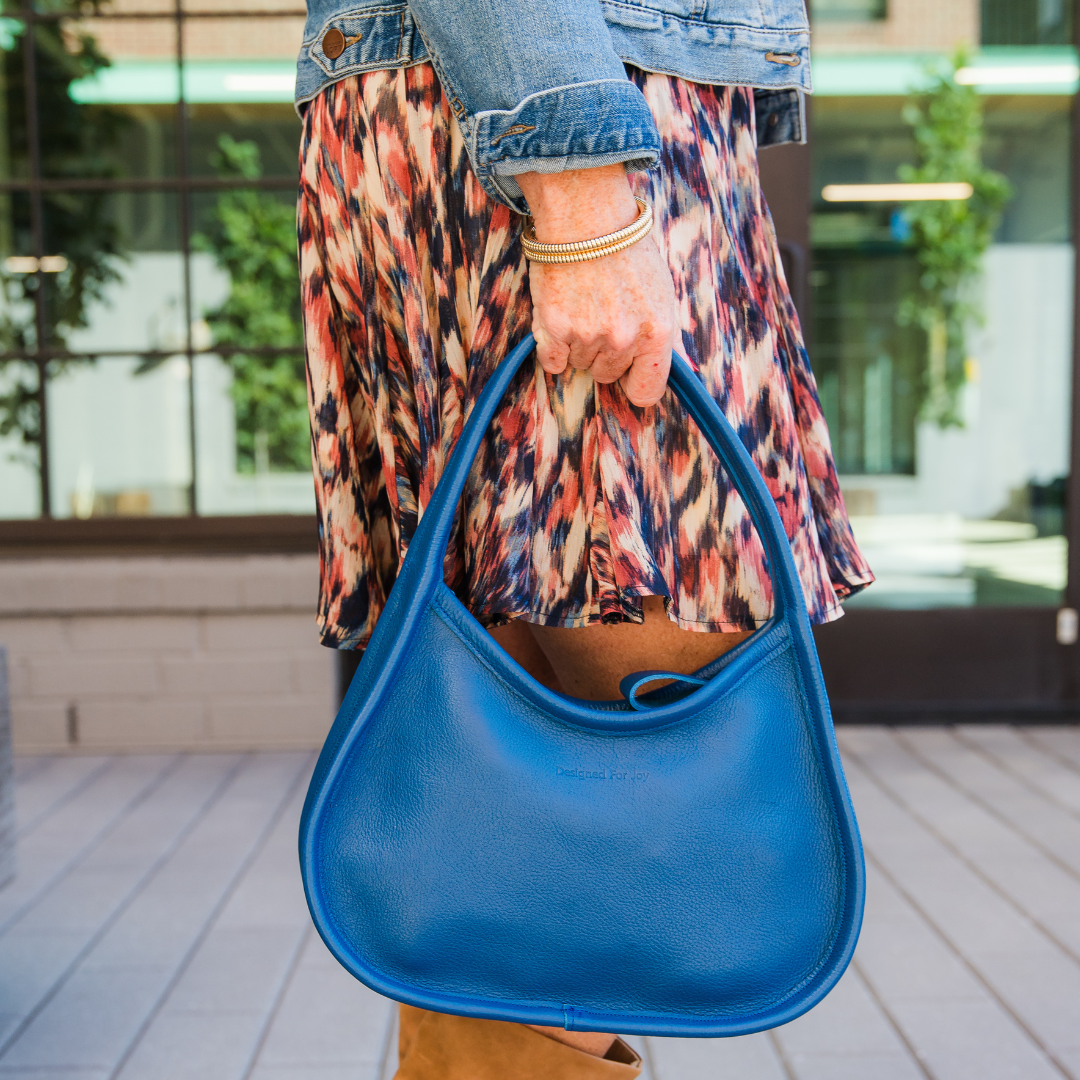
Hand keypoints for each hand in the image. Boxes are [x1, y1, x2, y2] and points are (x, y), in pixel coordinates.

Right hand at [516, 165, 675, 407]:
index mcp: (658, 332)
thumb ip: (656, 335)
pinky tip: (559, 316)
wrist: (585, 216)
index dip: (635, 384)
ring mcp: (589, 336)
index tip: (627, 376)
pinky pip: (551, 362)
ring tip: (581, 304)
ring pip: (580, 364)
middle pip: (608, 375)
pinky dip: (552, 346)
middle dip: (603, 353)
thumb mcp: (659, 293)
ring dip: (578, 343)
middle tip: (600, 314)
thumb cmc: (625, 250)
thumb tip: (653, 368)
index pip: (647, 392)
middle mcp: (625, 339)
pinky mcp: (555, 330)